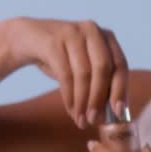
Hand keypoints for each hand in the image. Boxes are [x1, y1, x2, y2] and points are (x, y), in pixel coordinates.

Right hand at [4, 16, 128, 128]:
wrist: (28, 39)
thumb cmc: (63, 59)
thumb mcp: (85, 68)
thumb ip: (102, 86)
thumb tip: (117, 115)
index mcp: (107, 37)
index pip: (120, 65)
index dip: (121, 89)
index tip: (119, 112)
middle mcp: (93, 30)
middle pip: (103, 68)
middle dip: (99, 98)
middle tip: (94, 121)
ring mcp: (73, 33)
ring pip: (83, 73)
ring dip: (82, 102)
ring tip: (80, 120)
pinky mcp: (53, 42)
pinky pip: (65, 74)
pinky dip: (69, 96)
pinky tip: (70, 110)